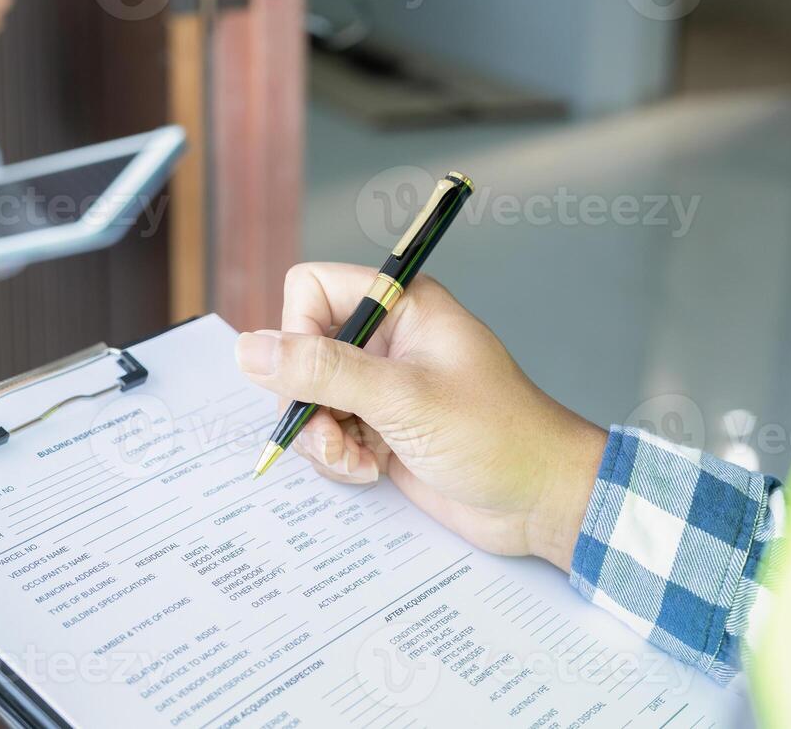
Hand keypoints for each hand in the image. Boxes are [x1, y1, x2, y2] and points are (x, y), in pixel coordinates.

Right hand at [234, 262, 607, 571]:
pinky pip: (326, 432)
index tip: (315, 379)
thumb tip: (248, 350)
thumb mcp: (402, 399)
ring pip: (308, 397)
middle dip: (307, 400)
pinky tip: (371, 471)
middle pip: (300, 350)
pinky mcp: (380, 427)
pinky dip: (337, 457)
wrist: (542, 500)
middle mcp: (386, 338)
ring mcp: (381, 385)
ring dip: (321, 437)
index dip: (297, 334)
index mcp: (400, 305)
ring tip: (358, 460)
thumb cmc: (496, 436)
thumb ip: (322, 371)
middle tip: (336, 435)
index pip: (309, 290)